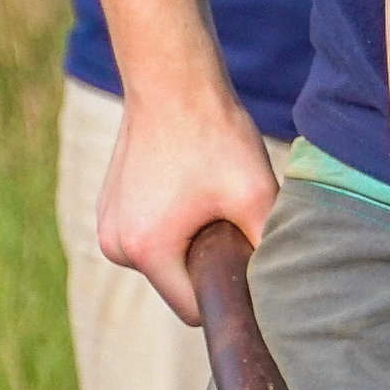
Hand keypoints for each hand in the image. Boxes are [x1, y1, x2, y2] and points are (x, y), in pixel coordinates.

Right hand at [97, 77, 279, 319]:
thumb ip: (269, 250)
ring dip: (188, 244)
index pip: (194, 309)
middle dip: (205, 263)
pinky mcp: (107, 209)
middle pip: (177, 285)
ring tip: (204, 198)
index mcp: (146, 250)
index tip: (244, 257)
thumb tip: (282, 294)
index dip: (226, 292)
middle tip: (226, 215)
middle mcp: (115, 245)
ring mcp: (106, 227)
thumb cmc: (214, 134)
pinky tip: (186, 189)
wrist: (171, 80)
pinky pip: (149, 238)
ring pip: (164, 262)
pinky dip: (170, 225)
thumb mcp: (256, 195)